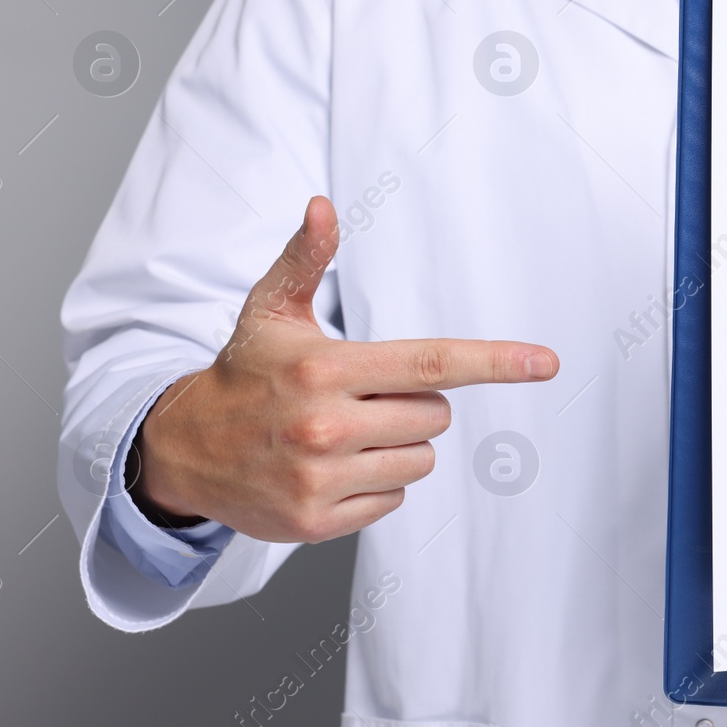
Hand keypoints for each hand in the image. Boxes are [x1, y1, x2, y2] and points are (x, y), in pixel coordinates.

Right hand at [131, 196, 558, 542]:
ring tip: (343, 436)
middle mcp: (325, 427)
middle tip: (358, 399)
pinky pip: (392, 501)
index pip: (431, 364)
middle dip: (411, 405)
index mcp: (325, 370)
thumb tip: (323, 204)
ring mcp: (320, 478)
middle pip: (435, 415)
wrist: (180, 450)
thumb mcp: (270, 311)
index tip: (545, 362)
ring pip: (420, 460)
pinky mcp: (316, 521)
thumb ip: (306, 258)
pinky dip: (373, 488)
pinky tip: (329, 470)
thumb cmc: (243, 373)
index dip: (495, 361)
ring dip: (397, 447)